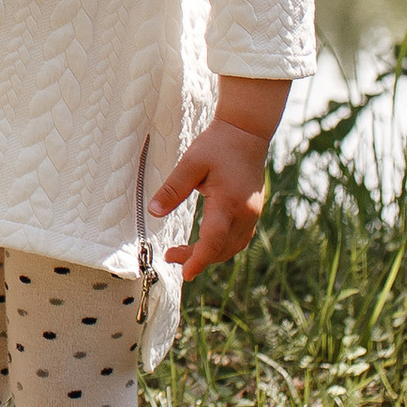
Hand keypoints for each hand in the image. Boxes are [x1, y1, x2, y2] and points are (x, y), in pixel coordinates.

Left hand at [148, 120, 271, 272]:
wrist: (246, 134)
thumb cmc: (217, 146)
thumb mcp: (190, 163)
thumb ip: (172, 189)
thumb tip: (153, 212)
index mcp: (229, 202)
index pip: (214, 240)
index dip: (199, 259)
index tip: (185, 272)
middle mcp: (245, 214)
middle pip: (221, 248)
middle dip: (197, 258)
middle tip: (170, 256)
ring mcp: (252, 215)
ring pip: (231, 247)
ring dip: (209, 254)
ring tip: (183, 253)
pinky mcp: (252, 213)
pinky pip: (238, 239)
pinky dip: (221, 247)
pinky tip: (205, 244)